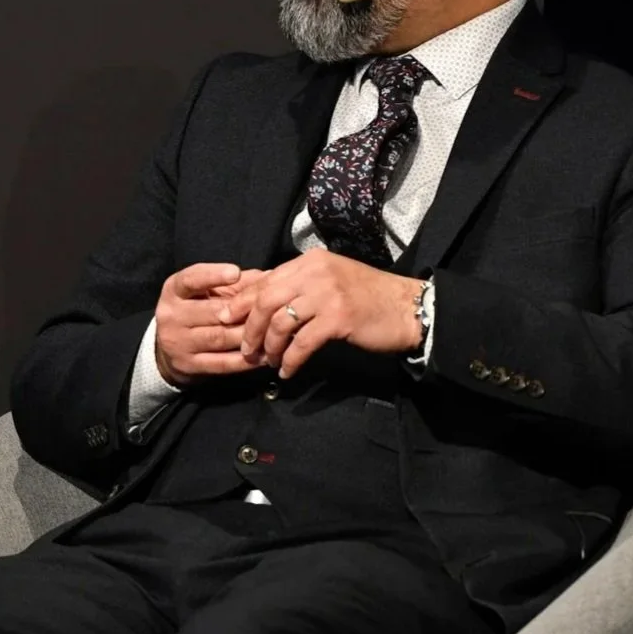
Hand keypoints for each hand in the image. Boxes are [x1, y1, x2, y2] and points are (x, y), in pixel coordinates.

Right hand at [153, 263, 268, 386]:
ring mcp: (178, 343)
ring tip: (272, 332)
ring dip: (249, 335)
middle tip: (270, 309)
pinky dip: (245, 360)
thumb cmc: (197, 309)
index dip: (212, 276)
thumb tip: (270, 277)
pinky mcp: (188, 365)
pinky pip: (222, 362)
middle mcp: (171, 315)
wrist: (170, 347)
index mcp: (174, 290)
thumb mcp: (208, 290)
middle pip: (212, 311)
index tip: (234, 272)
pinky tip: (264, 356)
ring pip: (220, 337)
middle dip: (242, 311)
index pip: (190, 280)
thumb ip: (237, 282)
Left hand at [238, 248, 423, 379]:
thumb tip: (258, 300)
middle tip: (245, 348)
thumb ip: (297, 286)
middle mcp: (315, 273)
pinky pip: (303, 343)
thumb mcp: (328, 281)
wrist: (406, 308)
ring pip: (281, 322)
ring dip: (270, 347)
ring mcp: (327, 294)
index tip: (227, 319)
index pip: (264, 280)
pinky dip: (291, 360)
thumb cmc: (365, 297)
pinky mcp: (338, 318)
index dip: (242, 301)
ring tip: (268, 362)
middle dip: (250, 327)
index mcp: (308, 262)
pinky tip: (287, 371)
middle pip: (265, 300)